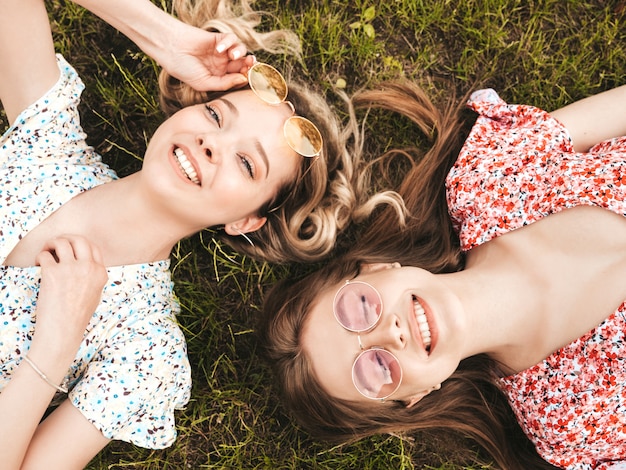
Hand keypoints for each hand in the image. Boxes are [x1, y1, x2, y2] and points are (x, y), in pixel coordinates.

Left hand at [30, 236, 107, 359]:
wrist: (63, 331)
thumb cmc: (77, 317)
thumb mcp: (95, 294)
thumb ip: (93, 276)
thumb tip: (81, 261)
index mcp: (100, 273)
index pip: (93, 247)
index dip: (80, 244)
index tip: (72, 247)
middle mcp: (88, 268)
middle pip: (79, 239)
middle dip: (66, 238)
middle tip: (57, 245)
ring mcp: (71, 270)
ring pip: (61, 242)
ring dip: (51, 243)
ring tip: (46, 251)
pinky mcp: (52, 273)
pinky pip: (45, 255)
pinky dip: (40, 257)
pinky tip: (39, 264)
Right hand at [164, 23, 254, 90]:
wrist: (170, 50)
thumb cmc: (184, 69)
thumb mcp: (204, 83)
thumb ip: (224, 84)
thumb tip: (243, 79)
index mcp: (220, 78)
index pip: (239, 79)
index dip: (246, 78)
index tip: (247, 78)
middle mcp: (223, 65)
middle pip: (243, 64)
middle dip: (248, 65)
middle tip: (248, 65)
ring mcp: (222, 51)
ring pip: (240, 50)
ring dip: (241, 53)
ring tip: (233, 56)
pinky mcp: (218, 38)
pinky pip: (231, 38)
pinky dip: (229, 43)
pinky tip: (219, 48)